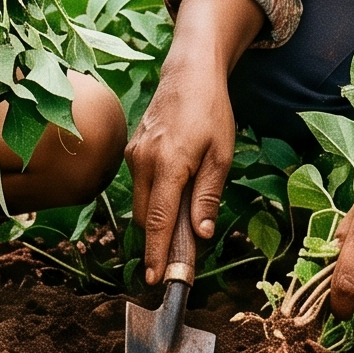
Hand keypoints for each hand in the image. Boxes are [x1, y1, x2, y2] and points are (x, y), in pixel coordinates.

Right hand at [126, 48, 235, 283]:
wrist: (189, 72)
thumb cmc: (211, 111)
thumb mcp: (221, 155)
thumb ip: (208, 196)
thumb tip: (201, 233)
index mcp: (169, 164)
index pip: (158, 220)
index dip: (156, 253)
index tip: (155, 280)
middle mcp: (143, 161)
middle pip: (145, 216)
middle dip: (156, 243)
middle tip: (173, 266)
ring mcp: (134, 154)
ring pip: (141, 200)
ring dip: (156, 219)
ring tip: (178, 231)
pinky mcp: (133, 148)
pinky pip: (140, 183)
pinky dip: (153, 197)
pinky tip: (172, 196)